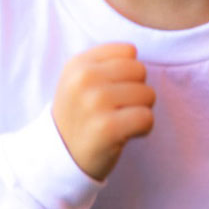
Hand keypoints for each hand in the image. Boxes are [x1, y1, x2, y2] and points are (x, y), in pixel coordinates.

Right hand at [52, 43, 154, 180]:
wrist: (61, 156)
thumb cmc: (80, 114)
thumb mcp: (78, 79)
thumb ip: (105, 61)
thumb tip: (134, 53)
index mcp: (78, 64)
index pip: (128, 51)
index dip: (127, 72)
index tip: (111, 88)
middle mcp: (84, 79)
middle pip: (140, 71)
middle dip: (136, 90)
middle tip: (117, 108)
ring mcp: (95, 103)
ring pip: (148, 94)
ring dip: (140, 110)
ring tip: (119, 121)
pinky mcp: (108, 128)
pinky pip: (147, 118)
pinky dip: (143, 129)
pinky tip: (126, 135)